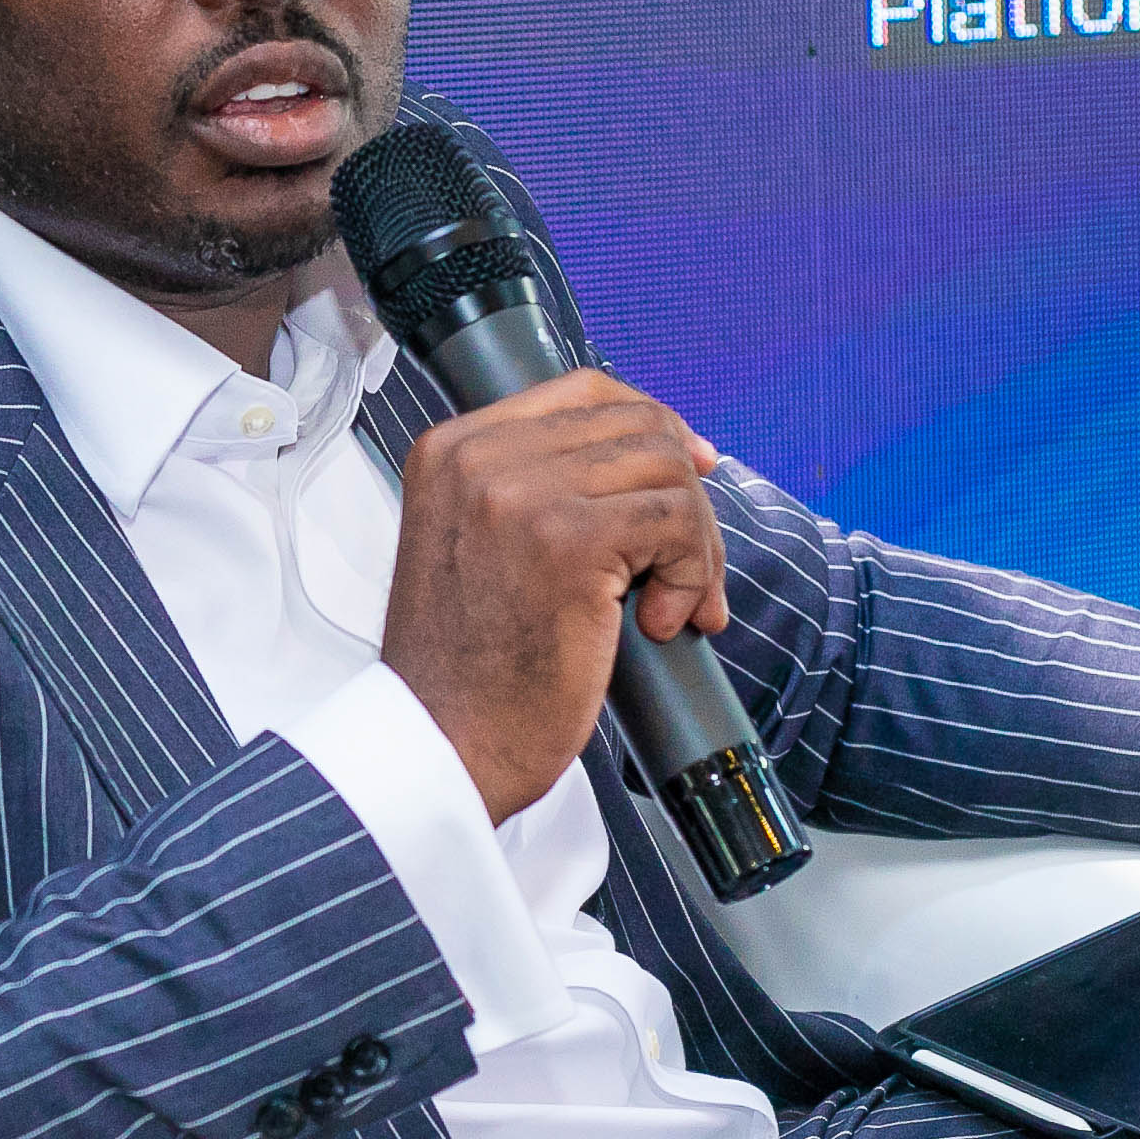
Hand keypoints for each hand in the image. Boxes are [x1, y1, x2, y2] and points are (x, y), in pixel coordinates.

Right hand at [381, 370, 727, 821]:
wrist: (442, 747)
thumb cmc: (472, 672)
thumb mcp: (480, 549)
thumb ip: (538, 490)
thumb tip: (667, 453)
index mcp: (452, 449)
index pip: (583, 391)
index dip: (655, 425)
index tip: (693, 473)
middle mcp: (478, 456)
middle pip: (639, 428)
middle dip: (687, 498)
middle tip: (691, 574)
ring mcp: (519, 493)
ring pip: (668, 473)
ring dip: (697, 545)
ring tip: (678, 608)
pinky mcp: (567, 540)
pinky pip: (676, 524)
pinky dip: (693, 576)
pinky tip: (662, 625)